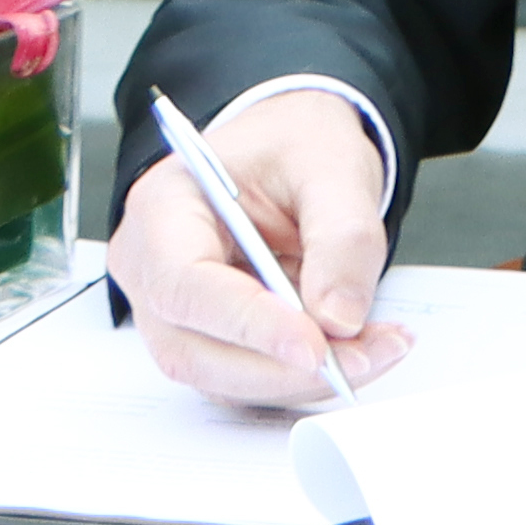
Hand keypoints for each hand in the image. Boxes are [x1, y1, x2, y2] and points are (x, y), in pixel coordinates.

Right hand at [116, 89, 411, 407]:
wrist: (295, 148)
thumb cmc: (297, 145)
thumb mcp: (334, 166)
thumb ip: (342, 237)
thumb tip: (339, 318)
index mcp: (162, 207)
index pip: (184, 283)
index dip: (247, 323)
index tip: (315, 346)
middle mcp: (149, 267)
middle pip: (191, 348)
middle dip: (281, 368)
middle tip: (365, 357)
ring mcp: (173, 310)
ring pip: (219, 376)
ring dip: (299, 380)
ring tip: (376, 351)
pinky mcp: (208, 336)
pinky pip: (245, 377)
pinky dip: (301, 377)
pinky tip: (357, 353)